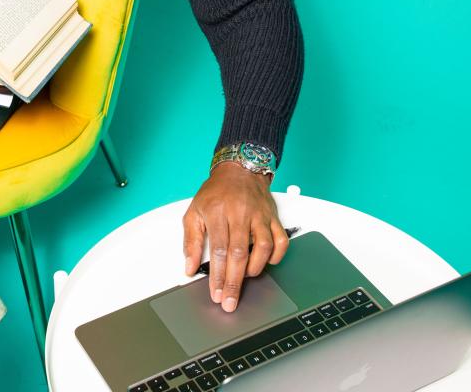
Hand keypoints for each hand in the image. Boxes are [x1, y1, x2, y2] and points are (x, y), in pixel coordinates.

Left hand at [182, 162, 289, 312]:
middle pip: (238, 253)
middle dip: (234, 281)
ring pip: (263, 246)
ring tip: (246, 277)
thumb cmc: (216, 192)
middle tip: (231, 301)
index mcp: (217, 212)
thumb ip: (191, 241)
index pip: (218, 250)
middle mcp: (239, 213)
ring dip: (255, 268)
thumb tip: (189, 268)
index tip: (216, 293)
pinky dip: (276, 255)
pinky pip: (281, 239)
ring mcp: (259, 215)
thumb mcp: (194, 212)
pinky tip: (266, 262)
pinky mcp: (273, 216)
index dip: (217, 275)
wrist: (239, 169)